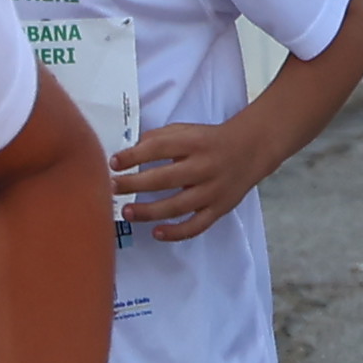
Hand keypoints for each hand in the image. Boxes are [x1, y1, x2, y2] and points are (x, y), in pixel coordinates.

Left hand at [112, 119, 274, 239]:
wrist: (251, 149)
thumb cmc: (210, 140)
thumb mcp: (186, 130)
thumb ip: (159, 139)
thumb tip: (129, 156)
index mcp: (194, 143)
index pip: (158, 148)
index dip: (133, 156)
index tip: (113, 163)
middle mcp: (205, 166)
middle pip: (163, 179)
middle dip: (132, 185)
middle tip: (111, 189)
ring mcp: (213, 190)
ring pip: (177, 206)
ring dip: (148, 211)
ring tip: (127, 212)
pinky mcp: (220, 208)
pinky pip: (197, 225)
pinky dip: (176, 232)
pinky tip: (157, 232)